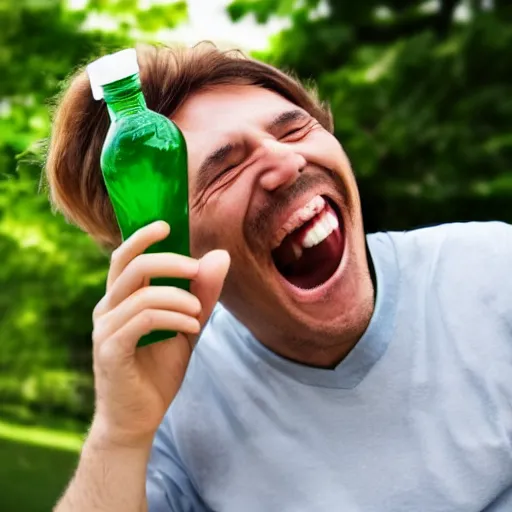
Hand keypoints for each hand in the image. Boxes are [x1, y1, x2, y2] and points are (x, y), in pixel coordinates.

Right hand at [89, 221, 229, 447]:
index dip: (142, 236)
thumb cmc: (158, 369)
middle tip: (197, 268)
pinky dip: (173, 318)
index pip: (126, 256)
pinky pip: (144, 319)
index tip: (168, 226)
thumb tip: (220, 256)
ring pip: (142, 293)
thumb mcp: (187, 325)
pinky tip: (192, 327)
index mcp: (121, 298)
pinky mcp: (110, 350)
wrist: (138, 417)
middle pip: (132, 265)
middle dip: (168, 260)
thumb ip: (202, 294)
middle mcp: (107, 308)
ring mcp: (105, 329)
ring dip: (179, 297)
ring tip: (199, 313)